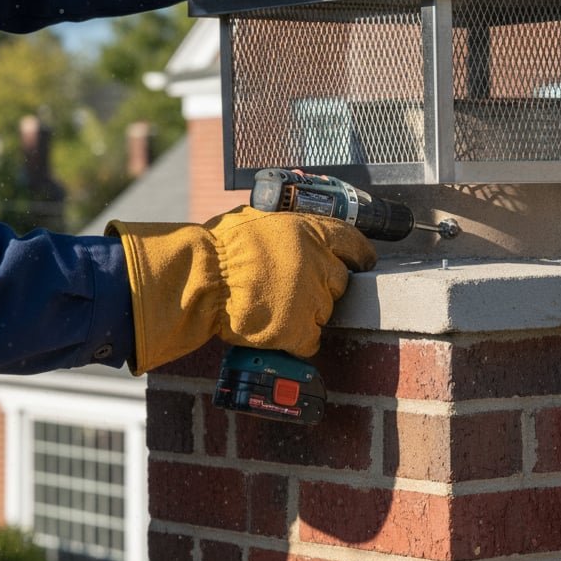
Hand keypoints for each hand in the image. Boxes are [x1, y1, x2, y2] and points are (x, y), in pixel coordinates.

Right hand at [107, 206, 376, 373]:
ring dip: (305, 313)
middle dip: (321, 287)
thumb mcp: (259, 220)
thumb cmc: (221, 247)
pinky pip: (310, 340)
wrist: (202, 279)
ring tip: (275, 307)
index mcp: (313, 231)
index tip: (358, 263)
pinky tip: (276, 331)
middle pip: (340, 282)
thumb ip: (288, 230)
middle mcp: (320, 264)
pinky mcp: (300, 330)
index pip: (355, 245)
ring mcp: (313, 299)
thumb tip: (297, 233)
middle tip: (293, 288)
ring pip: (324, 312)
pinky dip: (296, 340)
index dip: (357, 256)